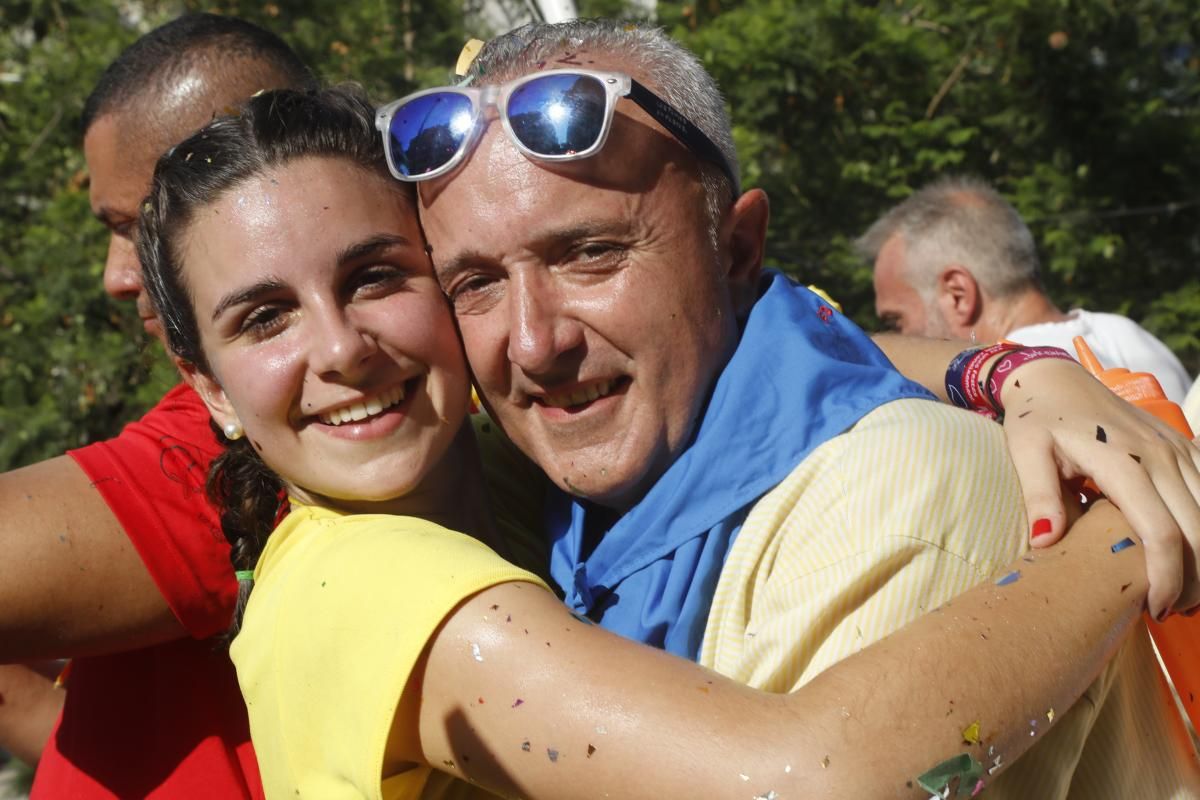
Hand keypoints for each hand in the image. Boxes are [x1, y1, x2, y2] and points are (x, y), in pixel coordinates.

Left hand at [999, 357, 1199, 618]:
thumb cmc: (1035, 420)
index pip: (1161, 531)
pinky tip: (1193, 555)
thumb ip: (1038, 496)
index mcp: (1122, 461)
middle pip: (1198, 529)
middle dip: (1193, 578)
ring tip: (1184, 593)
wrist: (1053, 380)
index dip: (1165, 576)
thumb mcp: (1025, 453)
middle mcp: (1160, 455)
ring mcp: (1176, 449)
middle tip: (1170, 610)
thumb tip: (1045, 542)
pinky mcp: (1183, 447)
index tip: (1154, 608)